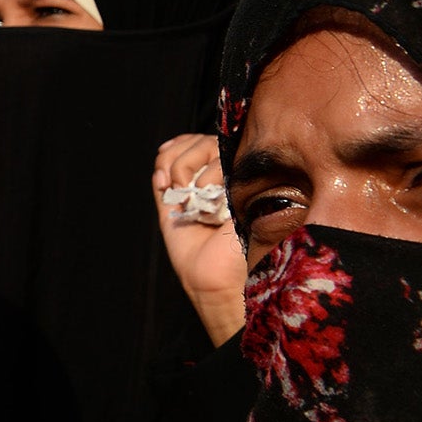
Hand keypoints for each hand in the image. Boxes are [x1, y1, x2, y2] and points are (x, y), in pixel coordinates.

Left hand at [153, 134, 248, 346]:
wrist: (214, 281)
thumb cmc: (196, 254)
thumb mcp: (173, 212)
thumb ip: (168, 183)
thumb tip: (163, 154)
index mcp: (218, 183)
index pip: (199, 143)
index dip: (178, 147)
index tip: (163, 165)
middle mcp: (235, 179)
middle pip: (203, 140)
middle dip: (178, 157)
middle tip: (173, 186)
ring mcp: (247, 182)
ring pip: (213, 145)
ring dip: (186, 165)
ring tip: (187, 196)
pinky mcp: (259, 187)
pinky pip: (227, 162)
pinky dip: (205, 173)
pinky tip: (201, 196)